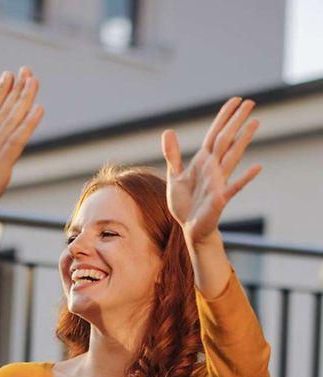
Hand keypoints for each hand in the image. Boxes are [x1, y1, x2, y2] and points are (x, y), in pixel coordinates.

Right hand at [0, 67, 43, 262]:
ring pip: (11, 121)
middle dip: (16, 90)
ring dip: (25, 99)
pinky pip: (17, 140)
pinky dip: (28, 123)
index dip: (0, 94)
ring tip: (34, 80)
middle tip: (27, 71)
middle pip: (3, 112)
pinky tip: (38, 108)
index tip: (8, 77)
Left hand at [162, 97, 260, 248]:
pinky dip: (245, 178)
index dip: (223, 117)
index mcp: (203, 162)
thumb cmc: (185, 203)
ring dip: (243, 141)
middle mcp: (213, 168)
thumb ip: (173, 155)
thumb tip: (168, 131)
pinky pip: (234, 188)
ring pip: (232, 158)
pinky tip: (257, 167)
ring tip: (255, 122)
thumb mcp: (175, 176)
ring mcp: (218, 182)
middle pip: (226, 140)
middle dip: (236, 122)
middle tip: (251, 101)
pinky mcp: (220, 199)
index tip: (236, 99)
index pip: (215, 134)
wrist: (190, 227)